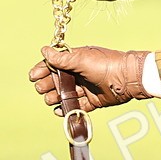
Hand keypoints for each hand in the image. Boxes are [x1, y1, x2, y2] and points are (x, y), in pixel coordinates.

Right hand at [27, 45, 151, 113]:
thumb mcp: (80, 59)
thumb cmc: (104, 64)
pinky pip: (77, 106)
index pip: (54, 64)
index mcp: (75, 60)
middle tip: (41, 88)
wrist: (127, 79)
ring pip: (65, 94)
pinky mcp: (93, 100)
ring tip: (50, 99)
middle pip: (58, 80)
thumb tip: (43, 50)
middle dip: (47, 84)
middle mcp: (79, 73)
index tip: (33, 76)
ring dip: (55, 97)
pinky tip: (59, 110)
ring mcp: (85, 87)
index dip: (42, 69)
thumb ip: (61, 58)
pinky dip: (67, 108)